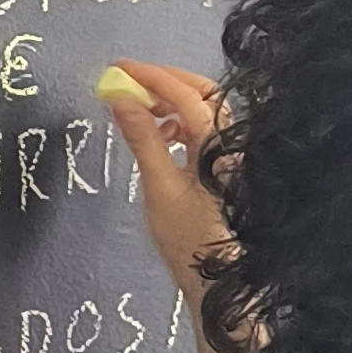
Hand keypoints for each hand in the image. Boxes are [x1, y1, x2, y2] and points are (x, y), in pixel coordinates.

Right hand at [100, 62, 239, 352]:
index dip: (150, 76)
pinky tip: (161, 137)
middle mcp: (234, 142)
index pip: (184, 95)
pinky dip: (181, 122)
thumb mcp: (159, 187)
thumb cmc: (189, 240)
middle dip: (165, 81)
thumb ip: (143, 138)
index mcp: (220, 145)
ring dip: (172, 101)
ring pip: (205, 108)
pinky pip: (207, 128)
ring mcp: (234, 154)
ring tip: (139, 112)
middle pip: (202, 92)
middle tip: (128, 81)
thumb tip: (119, 97)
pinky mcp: (229, 166)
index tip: (117, 68)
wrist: (219, 284)